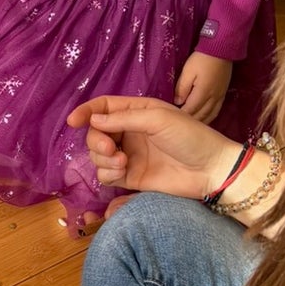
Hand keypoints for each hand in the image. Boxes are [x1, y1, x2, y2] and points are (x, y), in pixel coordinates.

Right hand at [68, 95, 238, 200]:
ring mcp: (129, 155)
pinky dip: (108, 173)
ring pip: (97, 156)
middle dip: (96, 141)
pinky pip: (105, 174)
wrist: (211, 170)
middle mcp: (129, 132)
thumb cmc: (190, 137)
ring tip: (123, 163)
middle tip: (110, 149)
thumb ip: (123, 119)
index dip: (86, 112)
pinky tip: (123, 173)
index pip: (103, 108)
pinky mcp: (130, 177)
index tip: (73, 122)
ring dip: (103, 159)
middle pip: (96, 134)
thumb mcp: (158, 119)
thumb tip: (93, 120)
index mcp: (137, 112)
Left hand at [173, 51, 231, 124]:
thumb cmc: (201, 60)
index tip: (171, 122)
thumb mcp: (187, 72)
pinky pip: (216, 111)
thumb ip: (182, 88)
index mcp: (203, 93)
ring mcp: (220, 97)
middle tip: (178, 128)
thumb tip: (177, 102)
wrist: (221, 50)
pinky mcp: (223, 94)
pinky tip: (203, 120)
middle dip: (189, 123)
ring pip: (209, 116)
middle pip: (200, 116)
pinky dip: (209, 118)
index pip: (190, 111)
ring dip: (199, 122)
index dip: (180, 117)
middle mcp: (213, 98)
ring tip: (190, 128)